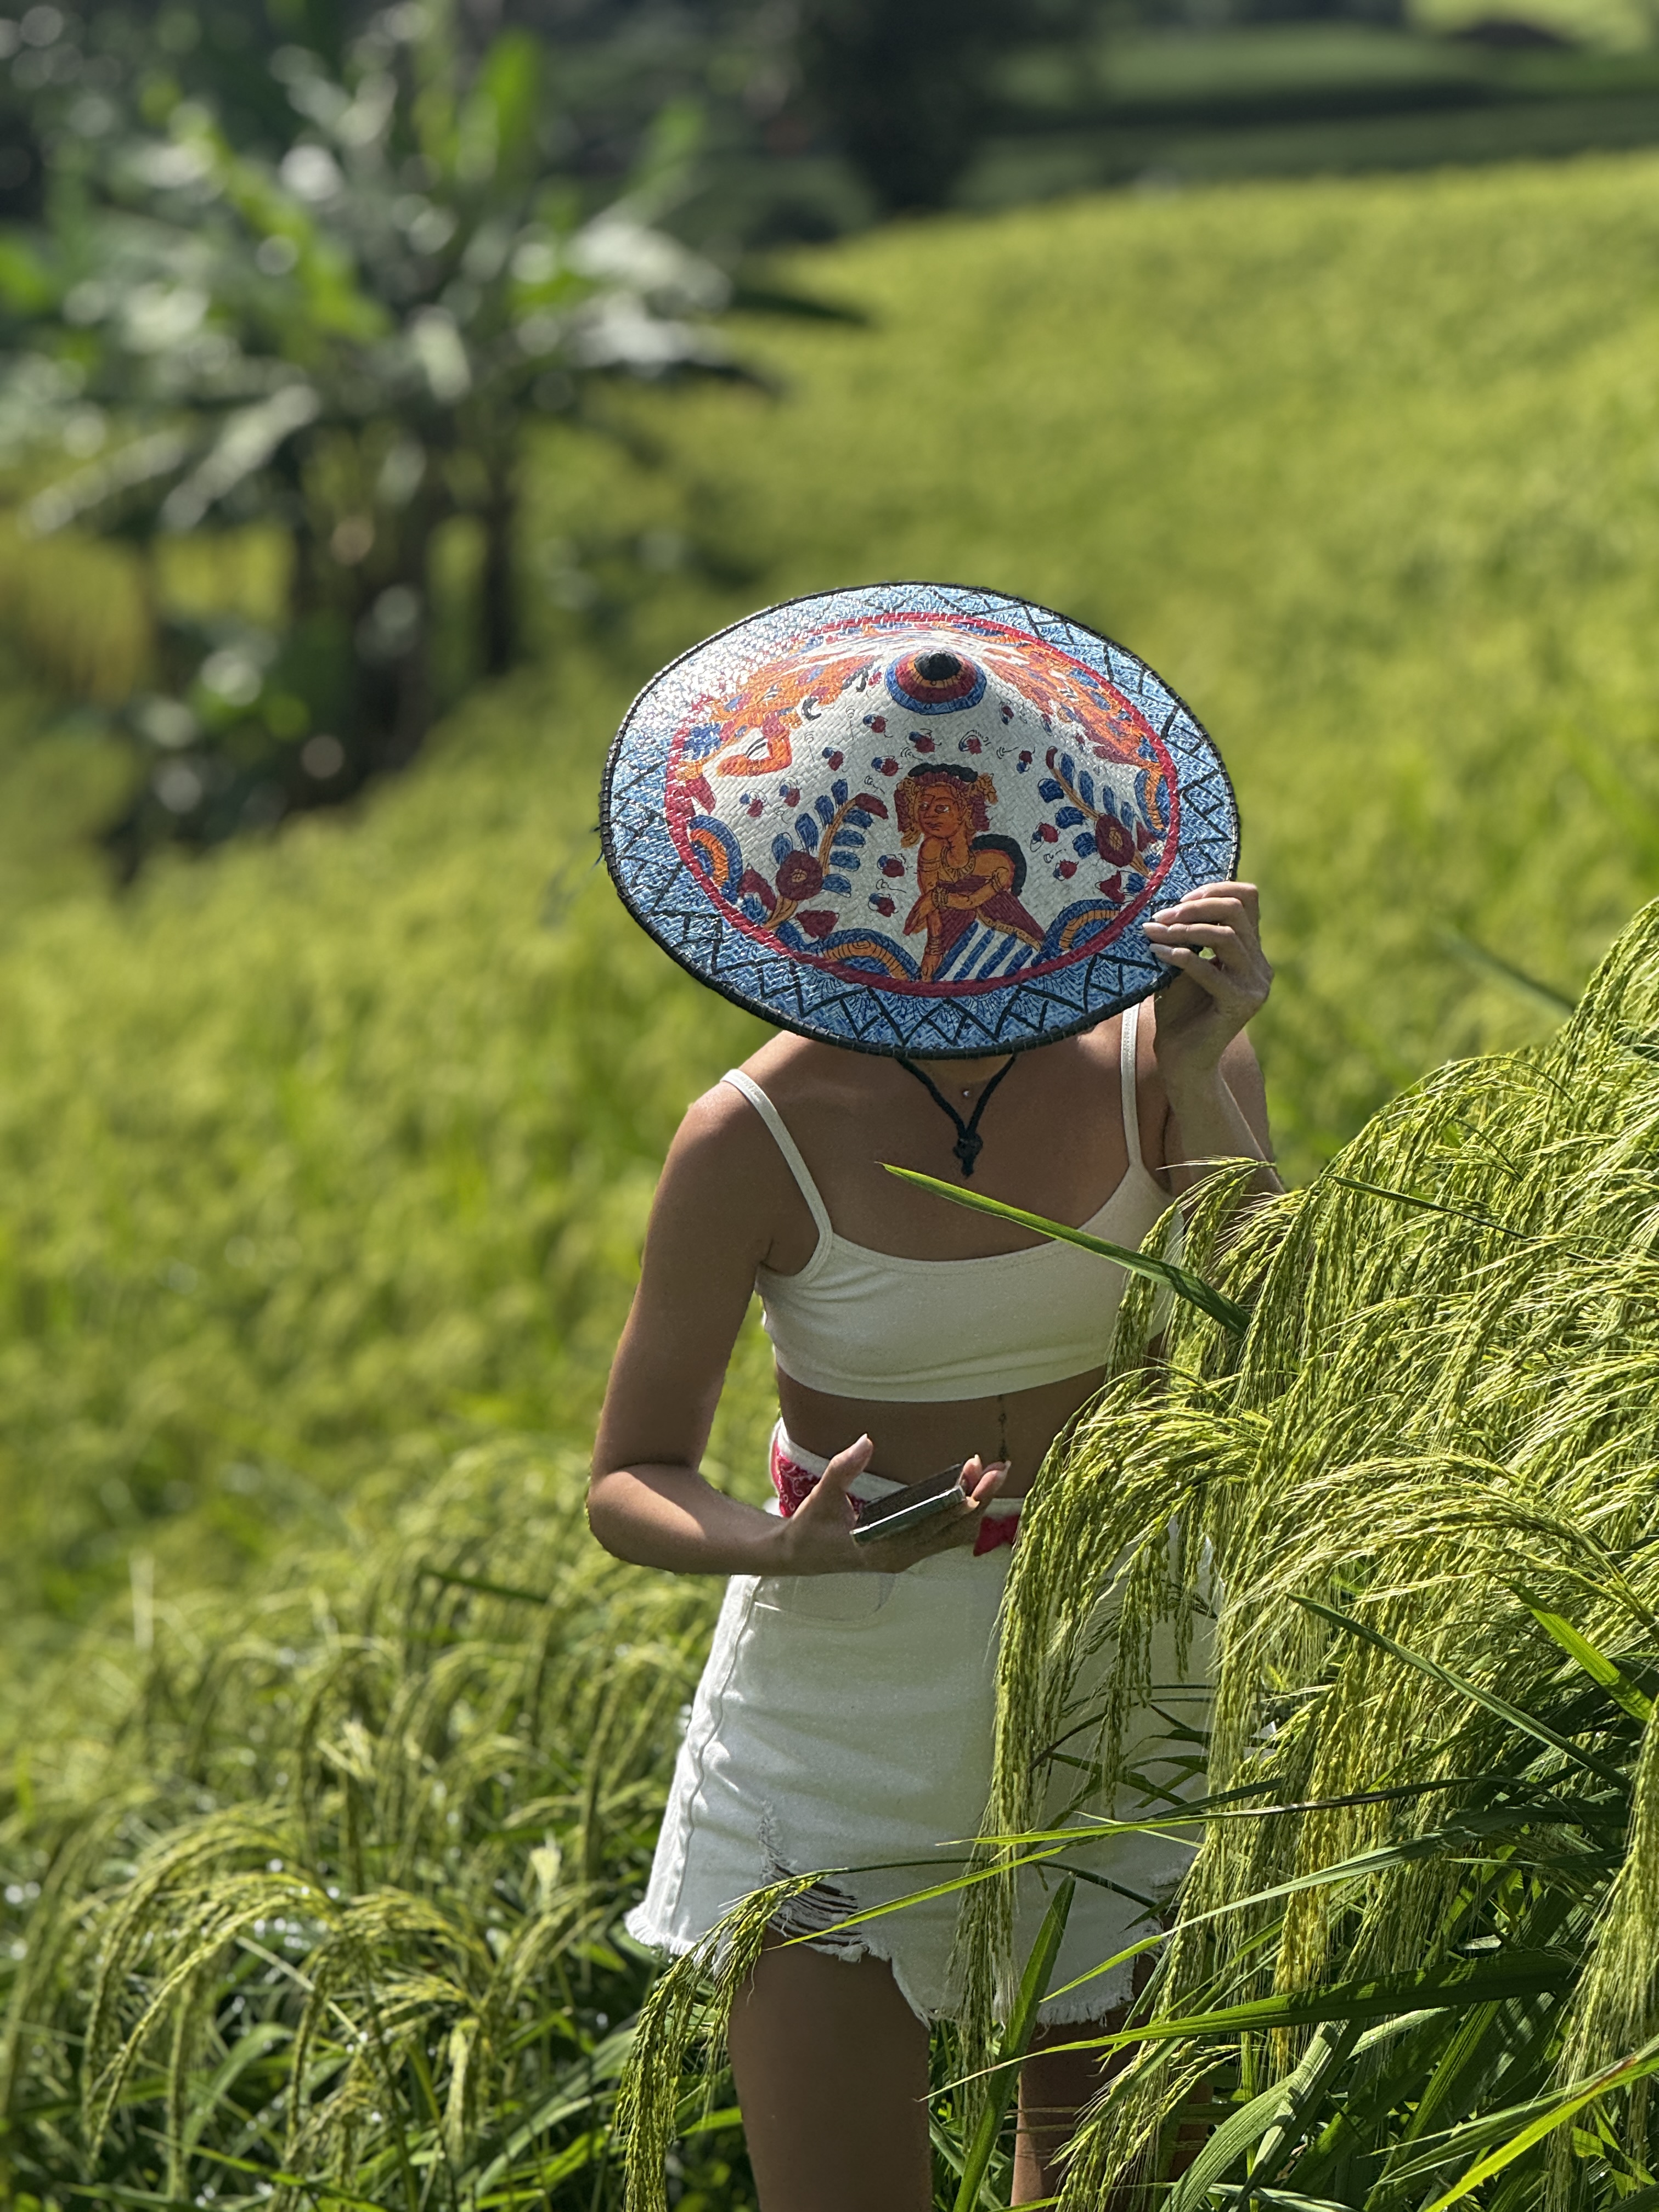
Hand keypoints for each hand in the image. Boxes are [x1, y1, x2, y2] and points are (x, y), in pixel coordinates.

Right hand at [775, 1435, 1008, 1574]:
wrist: (799, 1556)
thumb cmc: (811, 1526)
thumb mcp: (822, 1495)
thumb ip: (843, 1468)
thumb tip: (867, 1441)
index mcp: (884, 1549)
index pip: (935, 1524)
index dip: (962, 1499)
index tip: (981, 1475)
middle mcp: (902, 1557)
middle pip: (954, 1530)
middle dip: (979, 1497)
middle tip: (1000, 1467)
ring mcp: (907, 1556)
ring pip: (954, 1534)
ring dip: (973, 1504)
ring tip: (988, 1472)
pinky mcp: (908, 1551)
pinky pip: (944, 1535)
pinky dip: (960, 1512)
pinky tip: (968, 1488)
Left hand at [1142, 881, 1271, 1088]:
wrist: (1181, 1059)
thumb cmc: (1178, 1011)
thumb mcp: (1183, 965)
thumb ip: (1188, 936)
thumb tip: (1167, 902)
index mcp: (1250, 950)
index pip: (1248, 899)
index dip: (1215, 889)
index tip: (1179, 898)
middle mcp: (1259, 965)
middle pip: (1237, 912)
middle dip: (1195, 908)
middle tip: (1161, 916)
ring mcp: (1254, 985)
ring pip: (1226, 937)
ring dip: (1184, 931)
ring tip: (1154, 933)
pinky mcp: (1240, 1005)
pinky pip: (1211, 971)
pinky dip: (1181, 957)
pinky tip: (1157, 953)